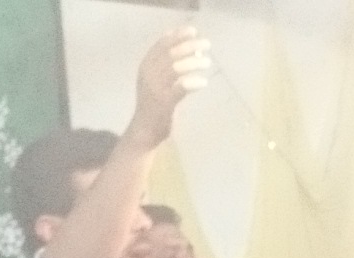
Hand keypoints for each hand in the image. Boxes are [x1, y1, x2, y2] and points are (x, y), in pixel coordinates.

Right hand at [128, 24, 207, 145]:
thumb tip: (192, 48)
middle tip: (207, 43)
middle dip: (189, 45)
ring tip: (208, 62)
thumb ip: (170, 65)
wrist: (145, 130)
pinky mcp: (163, 103)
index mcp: (146, 66)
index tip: (192, 31)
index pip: (161, 45)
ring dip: (193, 62)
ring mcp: (155, 88)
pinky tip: (203, 82)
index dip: (177, 36)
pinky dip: (192, 83)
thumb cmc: (155, 104)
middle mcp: (148, 74)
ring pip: (175, 68)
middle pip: (170, 53)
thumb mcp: (158, 80)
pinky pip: (179, 89)